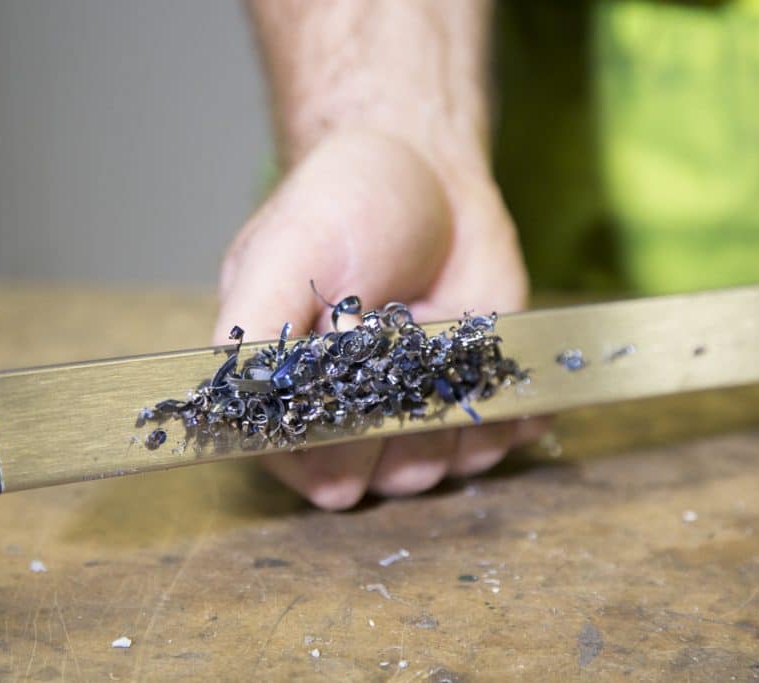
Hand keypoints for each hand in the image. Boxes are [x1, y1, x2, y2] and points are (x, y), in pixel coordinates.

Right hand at [213, 129, 548, 508]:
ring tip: (454, 360)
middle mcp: (345, 407)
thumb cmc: (344, 201)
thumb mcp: (288, 246)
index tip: (357, 410)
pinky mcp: (465, 393)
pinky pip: (491, 439)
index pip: (296, 459)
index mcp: (285, 383)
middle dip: (395, 438)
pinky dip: (508, 423)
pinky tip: (513, 397)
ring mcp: (409, 406)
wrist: (426, 172)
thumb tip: (245, 397)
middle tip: (409, 368)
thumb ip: (259, 319)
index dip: (326, 454)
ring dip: (452, 427)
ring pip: (433, 467)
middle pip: (370, 476)